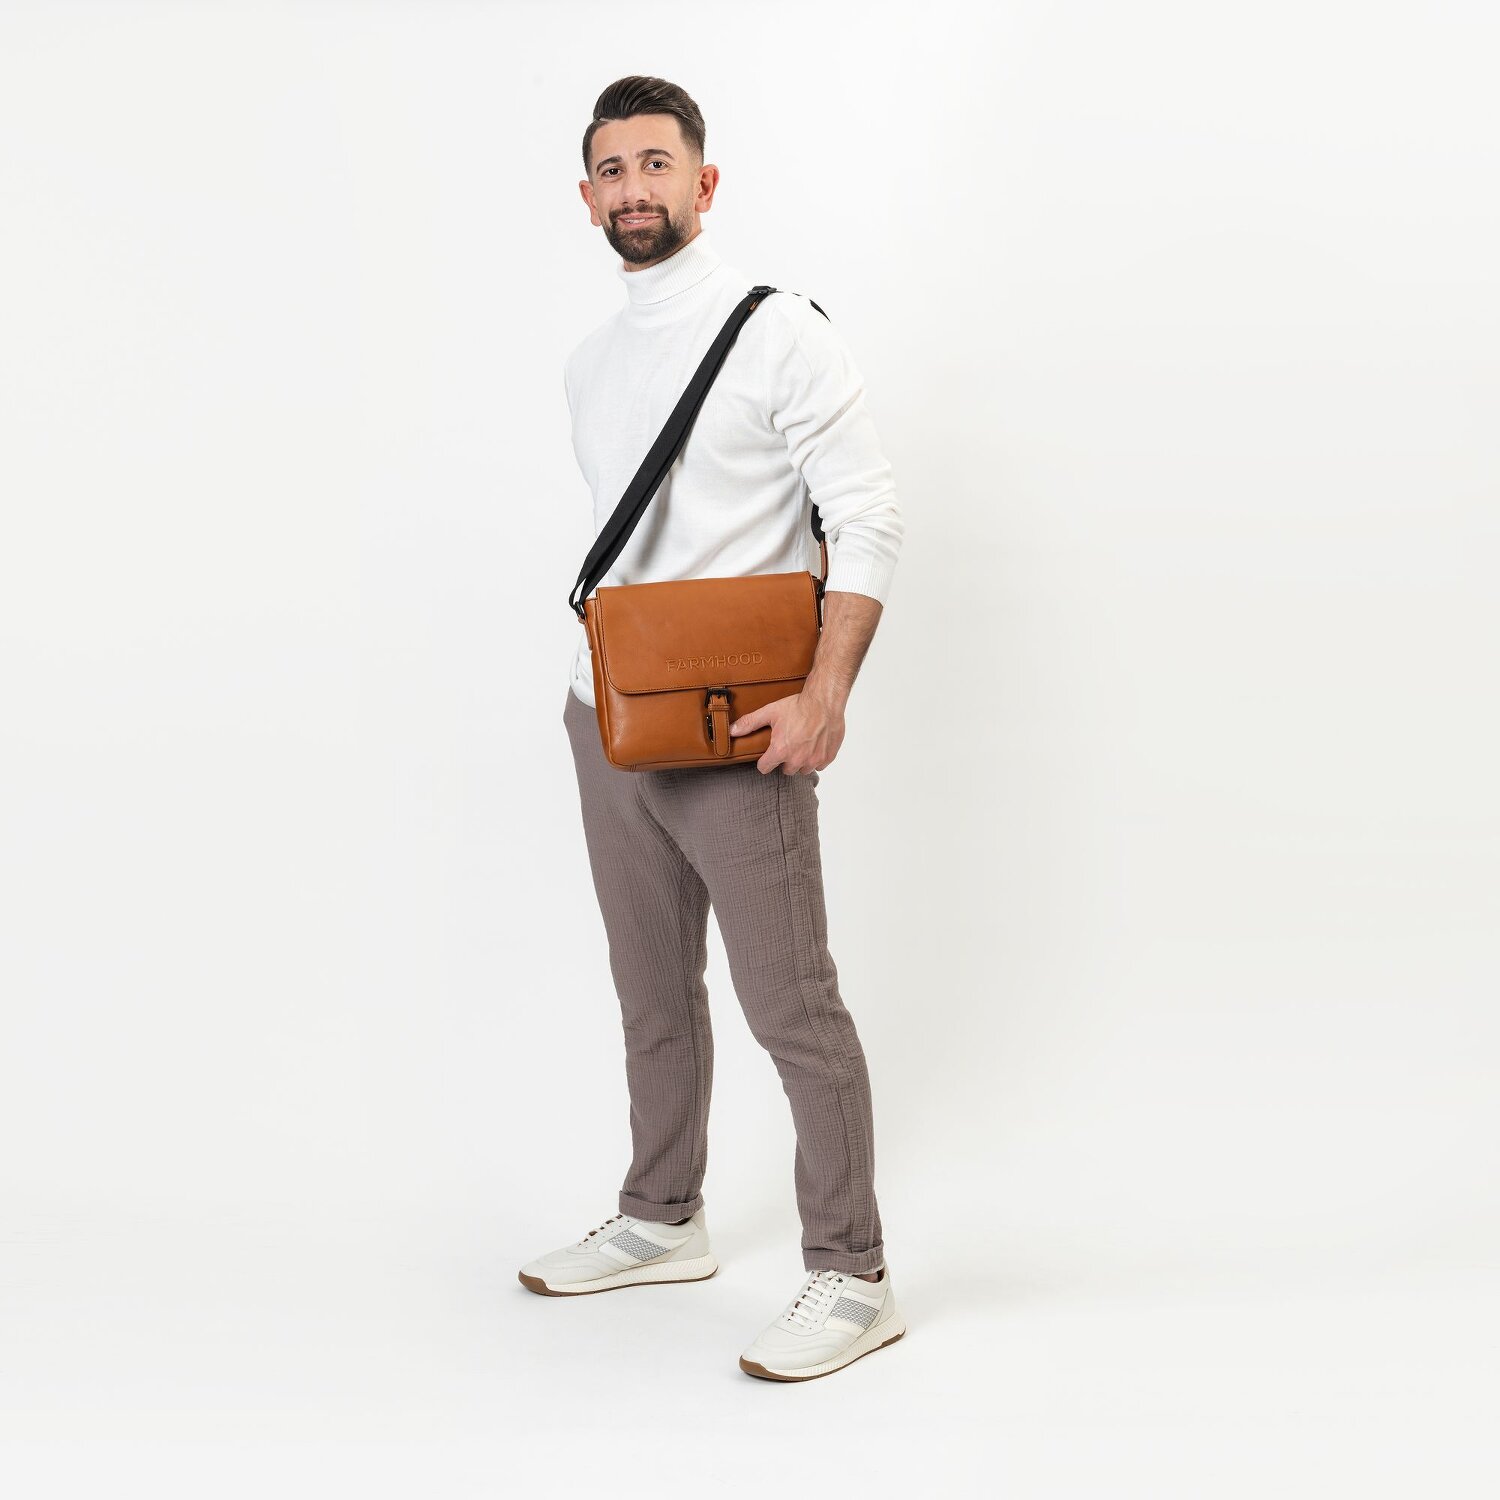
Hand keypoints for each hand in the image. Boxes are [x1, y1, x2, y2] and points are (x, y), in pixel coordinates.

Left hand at [729, 689, 845, 774]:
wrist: (824, 701)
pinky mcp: (827, 758)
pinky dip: (817, 758)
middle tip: (788, 744)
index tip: (768, 754)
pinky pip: (819, 766)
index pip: (765, 768)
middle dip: (785, 759)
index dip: (765, 760)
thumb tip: (731, 731)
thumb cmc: (798, 705)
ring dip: (801, 760)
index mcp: (780, 751)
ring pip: (803, 769)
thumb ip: (749, 723)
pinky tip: (815, 745)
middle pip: (786, 770)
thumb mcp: (770, 712)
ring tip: (802, 744)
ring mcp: (814, 760)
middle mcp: (797, 759)